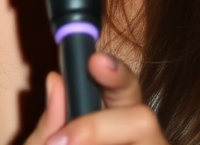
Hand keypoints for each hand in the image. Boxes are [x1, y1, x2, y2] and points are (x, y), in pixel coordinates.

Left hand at [24, 53, 170, 144]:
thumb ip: (48, 127)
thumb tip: (56, 81)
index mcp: (113, 125)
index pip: (123, 88)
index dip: (115, 72)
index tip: (95, 61)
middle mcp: (138, 142)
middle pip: (143, 118)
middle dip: (101, 126)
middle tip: (62, 142)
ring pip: (151, 141)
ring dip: (98, 141)